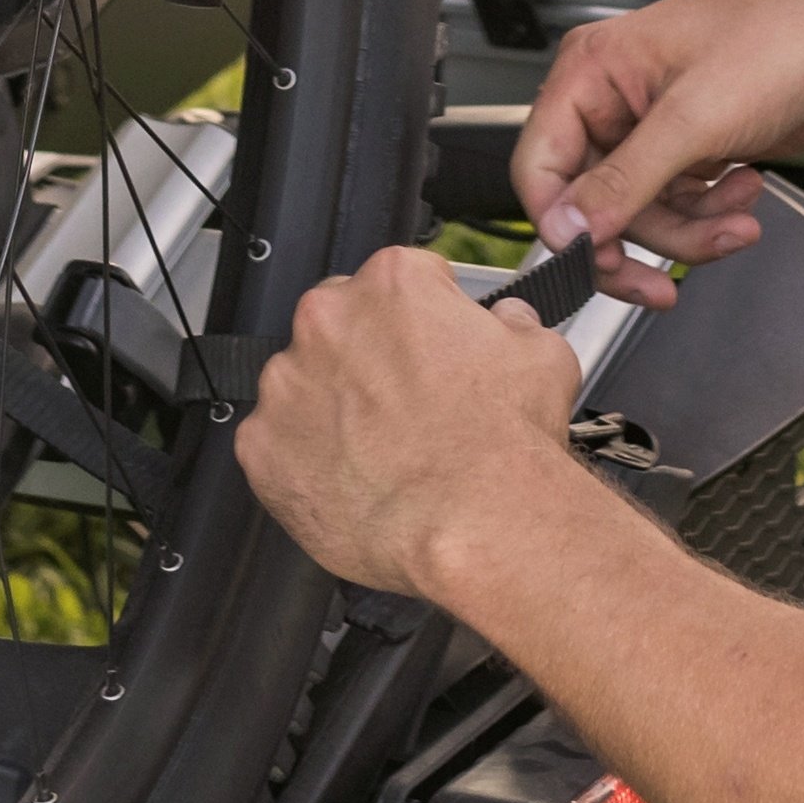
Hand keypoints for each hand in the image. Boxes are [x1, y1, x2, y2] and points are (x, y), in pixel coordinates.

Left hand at [239, 244, 585, 603]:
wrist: (477, 523)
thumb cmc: (506, 444)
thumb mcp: (542, 354)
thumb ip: (512, 322)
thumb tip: (505, 321)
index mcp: (394, 283)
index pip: (399, 279)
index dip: (422, 318)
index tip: (431, 348)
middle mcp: (330, 320)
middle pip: (339, 324)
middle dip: (367, 357)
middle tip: (405, 405)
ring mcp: (288, 384)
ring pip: (302, 385)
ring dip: (331, 408)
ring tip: (380, 451)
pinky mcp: (261, 447)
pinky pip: (274, 446)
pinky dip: (303, 462)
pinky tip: (351, 480)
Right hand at [510, 0, 803, 299]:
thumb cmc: (784, 38)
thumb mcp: (694, 119)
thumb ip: (625, 181)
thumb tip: (568, 229)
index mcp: (594, 71)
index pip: (540, 165)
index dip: (562, 222)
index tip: (591, 263)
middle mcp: (615, 99)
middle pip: (594, 204)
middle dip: (643, 238)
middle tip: (662, 281)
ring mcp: (655, 127)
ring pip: (642, 214)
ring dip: (690, 230)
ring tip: (736, 220)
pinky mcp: (693, 147)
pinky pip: (679, 205)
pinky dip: (711, 213)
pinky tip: (746, 191)